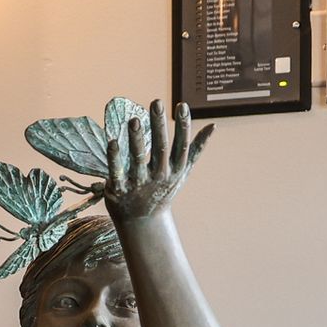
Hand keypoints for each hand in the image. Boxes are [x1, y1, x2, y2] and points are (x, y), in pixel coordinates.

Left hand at [104, 100, 212, 222]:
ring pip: (138, 159)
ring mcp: (139, 183)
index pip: (181, 145)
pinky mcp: (120, 189)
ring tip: (134, 119)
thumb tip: (214, 125)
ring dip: (136, 139)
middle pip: (160, 148)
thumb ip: (196, 148)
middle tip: (157, 102)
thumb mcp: (182, 172)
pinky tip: (112, 141)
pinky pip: (116, 172)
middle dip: (158, 126)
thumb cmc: (162, 191)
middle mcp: (159, 175)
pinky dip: (114, 157)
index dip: (183, 126)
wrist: (142, 224)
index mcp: (174, 169)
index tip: (182, 105)